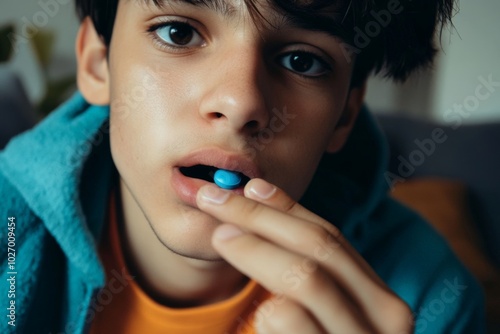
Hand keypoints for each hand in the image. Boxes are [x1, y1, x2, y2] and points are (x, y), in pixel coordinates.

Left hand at [196, 178, 412, 333]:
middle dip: (261, 218)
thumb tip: (255, 195)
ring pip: (305, 280)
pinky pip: (289, 320)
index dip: (286, 208)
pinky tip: (255, 314)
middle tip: (215, 201)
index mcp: (379, 299)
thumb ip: (298, 263)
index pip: (330, 238)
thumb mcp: (320, 307)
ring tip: (221, 238)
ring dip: (256, 251)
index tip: (248, 186)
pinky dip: (268, 310)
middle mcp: (385, 320)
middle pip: (318, 248)